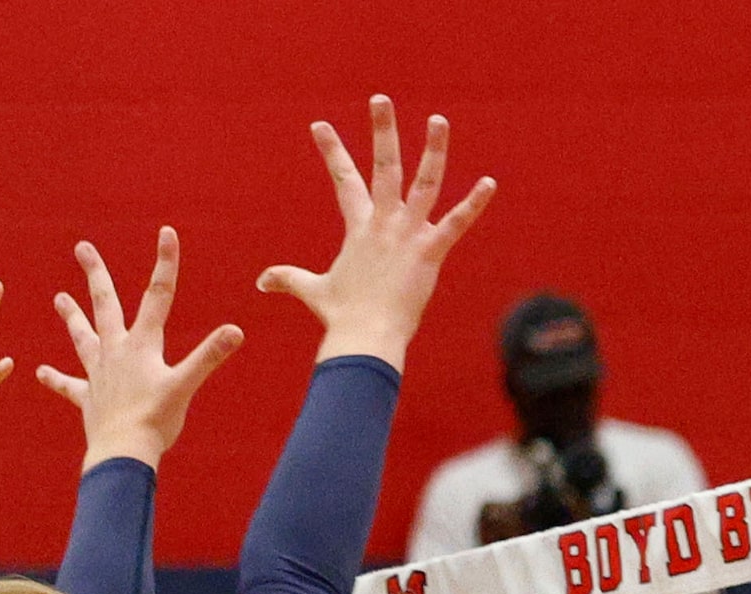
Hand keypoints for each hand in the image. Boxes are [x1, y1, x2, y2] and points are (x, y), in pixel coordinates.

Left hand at [38, 230, 244, 472]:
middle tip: (82, 247)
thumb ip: (208, 356)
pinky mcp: (89, 399)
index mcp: (141, 344)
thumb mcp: (185, 386)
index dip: (165, 263)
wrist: (122, 452)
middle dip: (96, 274)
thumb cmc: (155, 420)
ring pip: (82, 338)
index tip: (166, 232)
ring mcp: (99, 374)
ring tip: (58, 298)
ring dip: (72, 316)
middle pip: (104, 304)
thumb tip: (236, 331)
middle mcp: (116, 351)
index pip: (158, 295)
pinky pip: (69, 386)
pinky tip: (40, 372)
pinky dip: (56, 379)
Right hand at [257, 96, 495, 369]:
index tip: (320, 125)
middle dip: (382, 130)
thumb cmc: (342, 318)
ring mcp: (407, 236)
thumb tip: (261, 282)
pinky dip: (473, 204)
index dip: (332, 151)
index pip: (344, 181)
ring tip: (438, 120)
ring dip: (433, 151)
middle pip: (383, 167)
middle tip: (380, 98)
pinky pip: (456, 224)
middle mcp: (383, 224)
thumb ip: (288, 280)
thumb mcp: (313, 292)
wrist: (364, 338)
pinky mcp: (429, 253)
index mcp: (359, 229)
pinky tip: (489, 183)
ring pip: (424, 184)